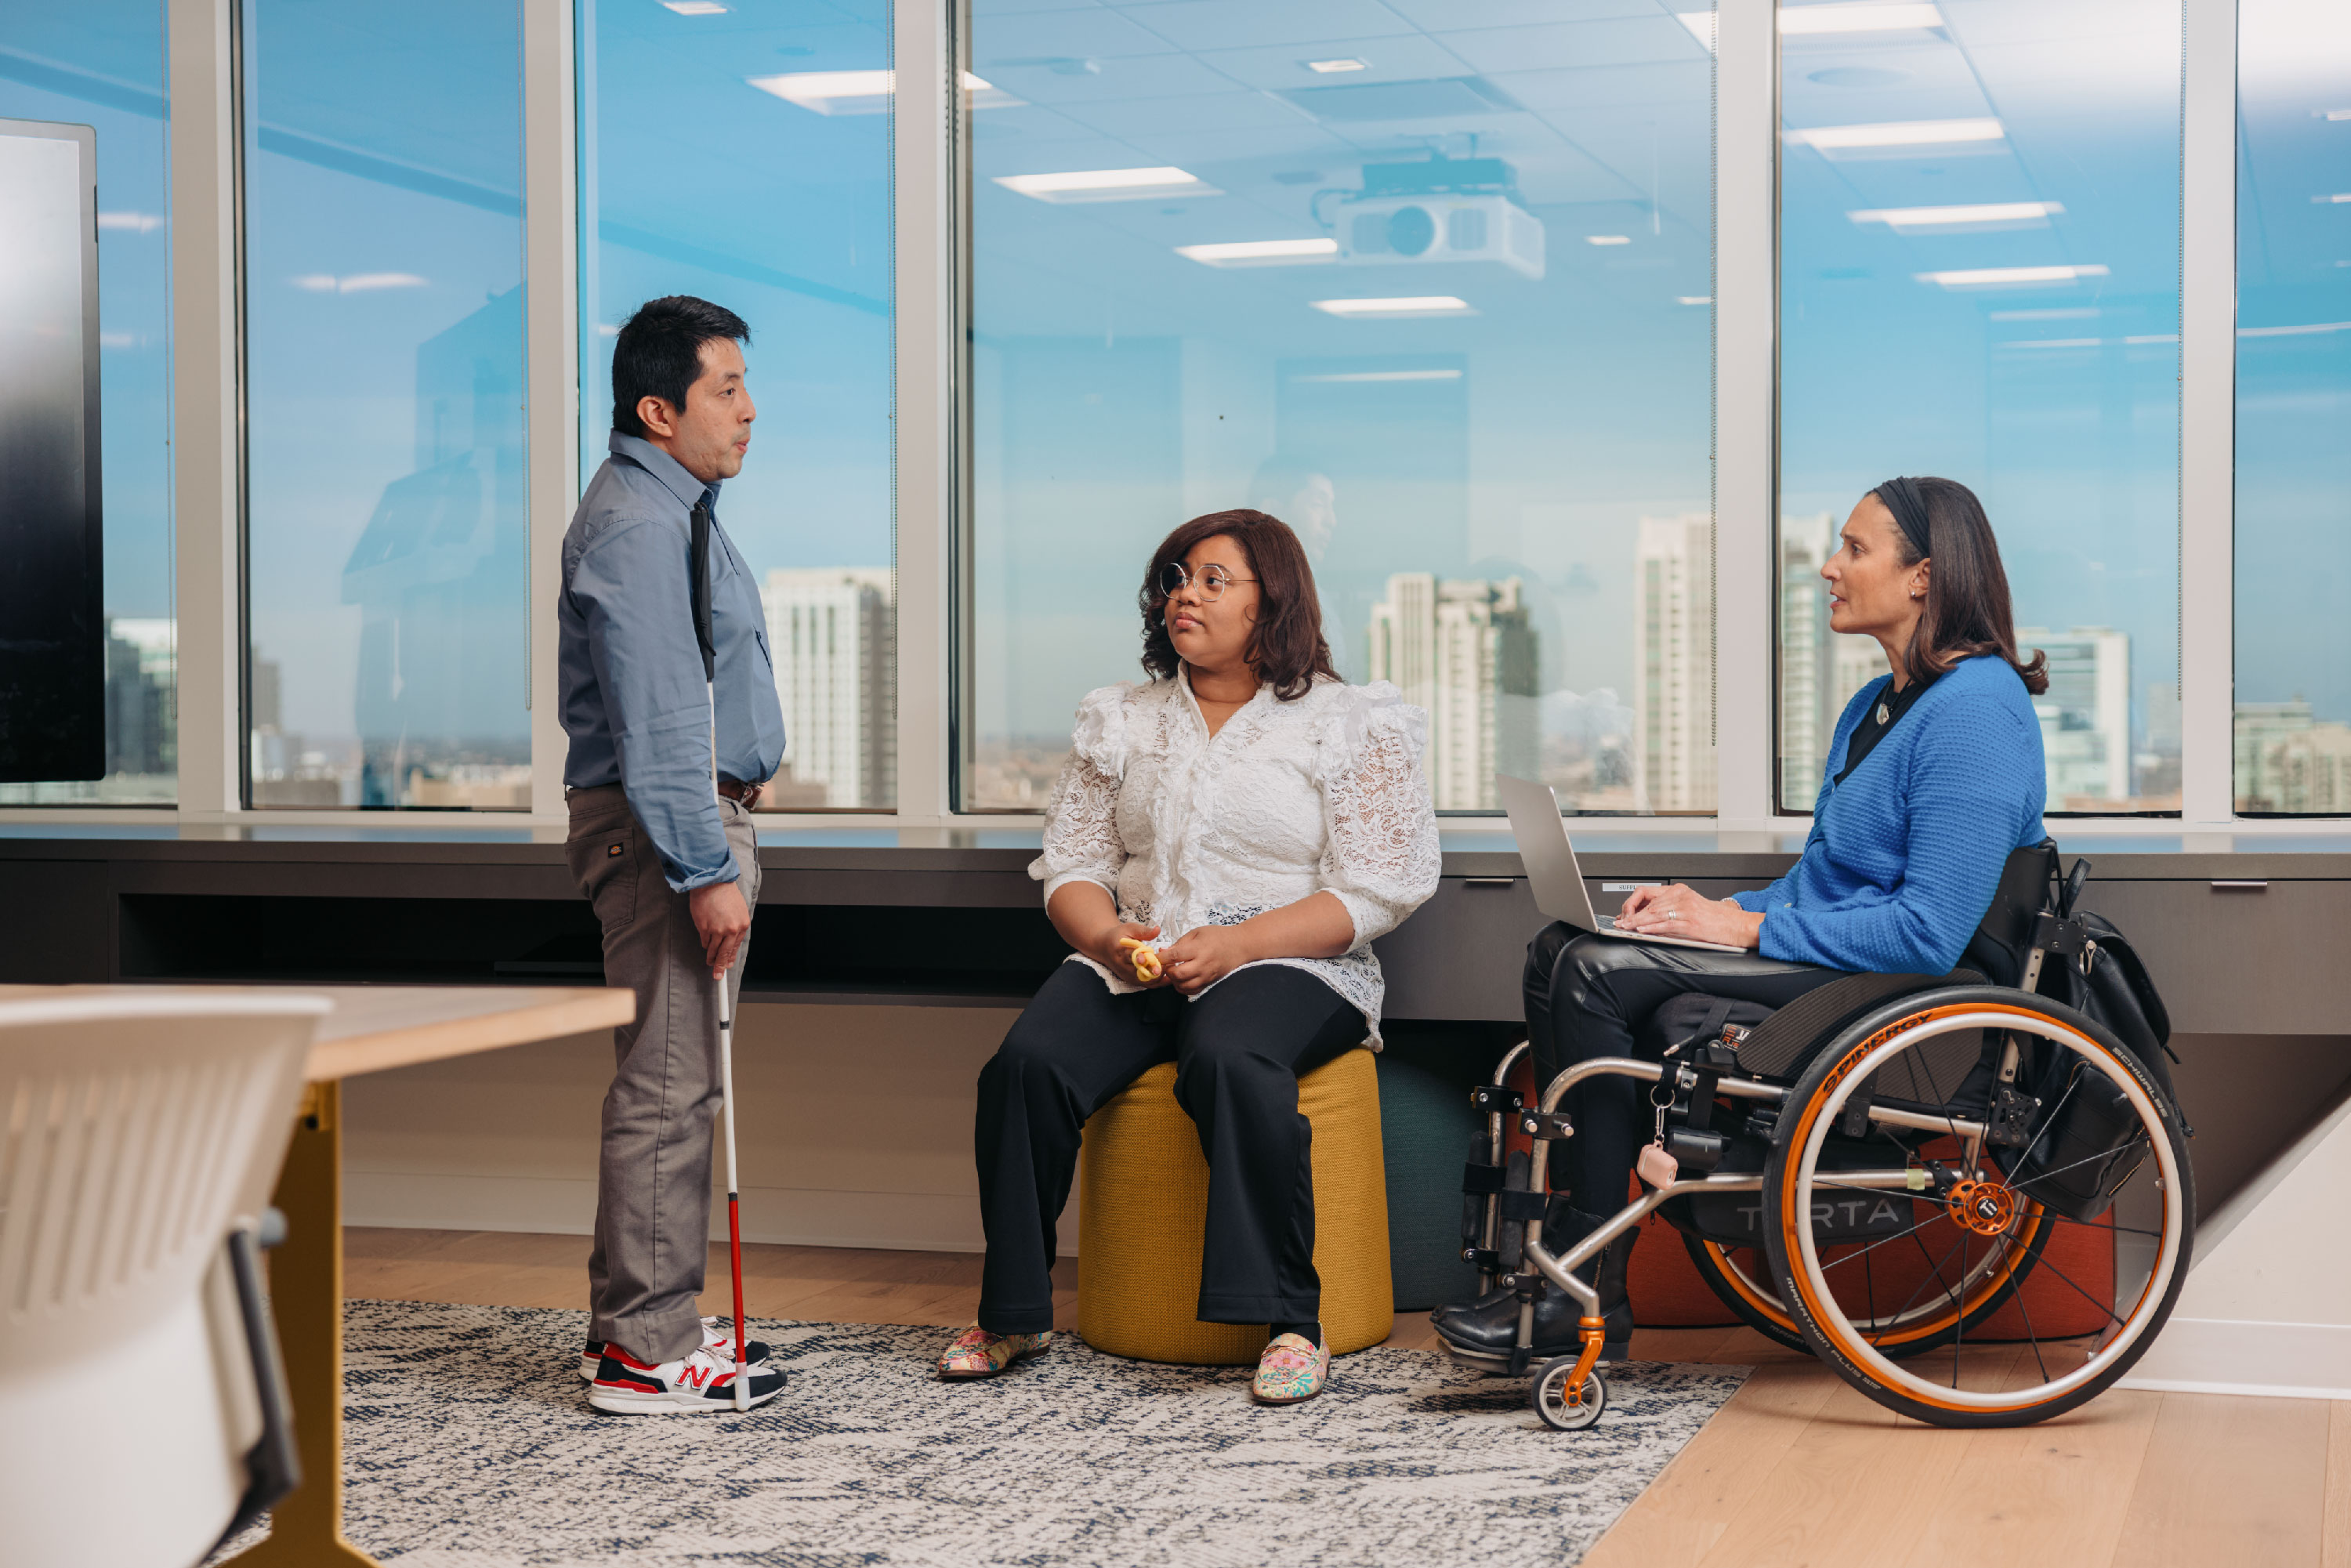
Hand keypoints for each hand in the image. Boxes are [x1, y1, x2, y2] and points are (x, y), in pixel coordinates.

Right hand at [688, 879, 752, 978]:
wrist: (713, 882)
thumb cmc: (725, 894)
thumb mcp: (739, 910)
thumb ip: (736, 926)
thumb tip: (731, 942)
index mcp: (743, 925)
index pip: (736, 947)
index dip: (729, 959)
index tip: (727, 967)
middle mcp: (731, 929)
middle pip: (724, 953)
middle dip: (720, 966)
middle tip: (717, 975)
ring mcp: (717, 929)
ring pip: (713, 949)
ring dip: (710, 956)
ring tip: (709, 961)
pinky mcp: (704, 927)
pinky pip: (704, 941)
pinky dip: (704, 943)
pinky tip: (704, 945)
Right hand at [1090, 921, 1167, 985]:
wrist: (1105, 948)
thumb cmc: (1118, 936)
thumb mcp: (1129, 928)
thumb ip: (1143, 931)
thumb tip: (1158, 929)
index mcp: (1120, 951)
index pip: (1130, 956)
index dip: (1140, 958)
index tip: (1148, 958)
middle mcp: (1123, 966)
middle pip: (1140, 972)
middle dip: (1154, 970)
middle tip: (1168, 964)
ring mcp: (1128, 976)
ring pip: (1145, 981)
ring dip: (1159, 976)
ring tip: (1170, 967)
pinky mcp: (1132, 981)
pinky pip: (1147, 984)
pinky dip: (1158, 981)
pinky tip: (1168, 974)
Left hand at [1157, 924, 1259, 995]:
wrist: (1240, 946)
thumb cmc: (1218, 936)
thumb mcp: (1197, 933)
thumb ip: (1179, 943)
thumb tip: (1163, 952)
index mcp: (1199, 948)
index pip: (1175, 955)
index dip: (1162, 958)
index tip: (1155, 957)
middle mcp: (1203, 964)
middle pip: (1178, 974)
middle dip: (1167, 971)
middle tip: (1166, 965)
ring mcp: (1207, 976)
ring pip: (1184, 986)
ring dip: (1174, 981)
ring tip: (1174, 972)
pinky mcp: (1209, 983)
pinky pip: (1192, 991)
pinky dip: (1183, 987)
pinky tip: (1182, 979)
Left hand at [1613, 883, 1763, 948]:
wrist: (1735, 924)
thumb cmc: (1714, 919)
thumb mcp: (1689, 907)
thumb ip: (1668, 909)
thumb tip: (1644, 920)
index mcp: (1680, 890)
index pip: (1648, 892)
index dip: (1632, 903)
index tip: (1624, 913)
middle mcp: (1681, 897)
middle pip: (1649, 904)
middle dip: (1631, 915)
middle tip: (1619, 923)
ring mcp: (1686, 909)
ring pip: (1654, 914)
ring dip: (1636, 922)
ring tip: (1625, 928)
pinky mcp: (1690, 923)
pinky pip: (1666, 925)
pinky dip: (1651, 928)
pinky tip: (1642, 931)